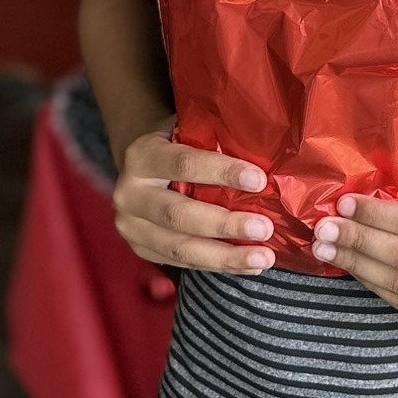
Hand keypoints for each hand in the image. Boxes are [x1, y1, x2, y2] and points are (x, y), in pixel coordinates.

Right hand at [112, 121, 277, 273]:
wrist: (142, 167)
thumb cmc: (178, 145)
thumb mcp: (189, 132)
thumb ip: (215, 141)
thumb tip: (267, 162)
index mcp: (142, 155)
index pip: (184, 164)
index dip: (222, 172)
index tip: (259, 181)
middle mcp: (129, 193)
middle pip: (179, 214)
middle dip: (225, 224)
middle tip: (264, 229)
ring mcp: (131, 226)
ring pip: (179, 248)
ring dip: (225, 256)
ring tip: (262, 258)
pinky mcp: (140, 249)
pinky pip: (181, 261)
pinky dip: (217, 264)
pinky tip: (247, 264)